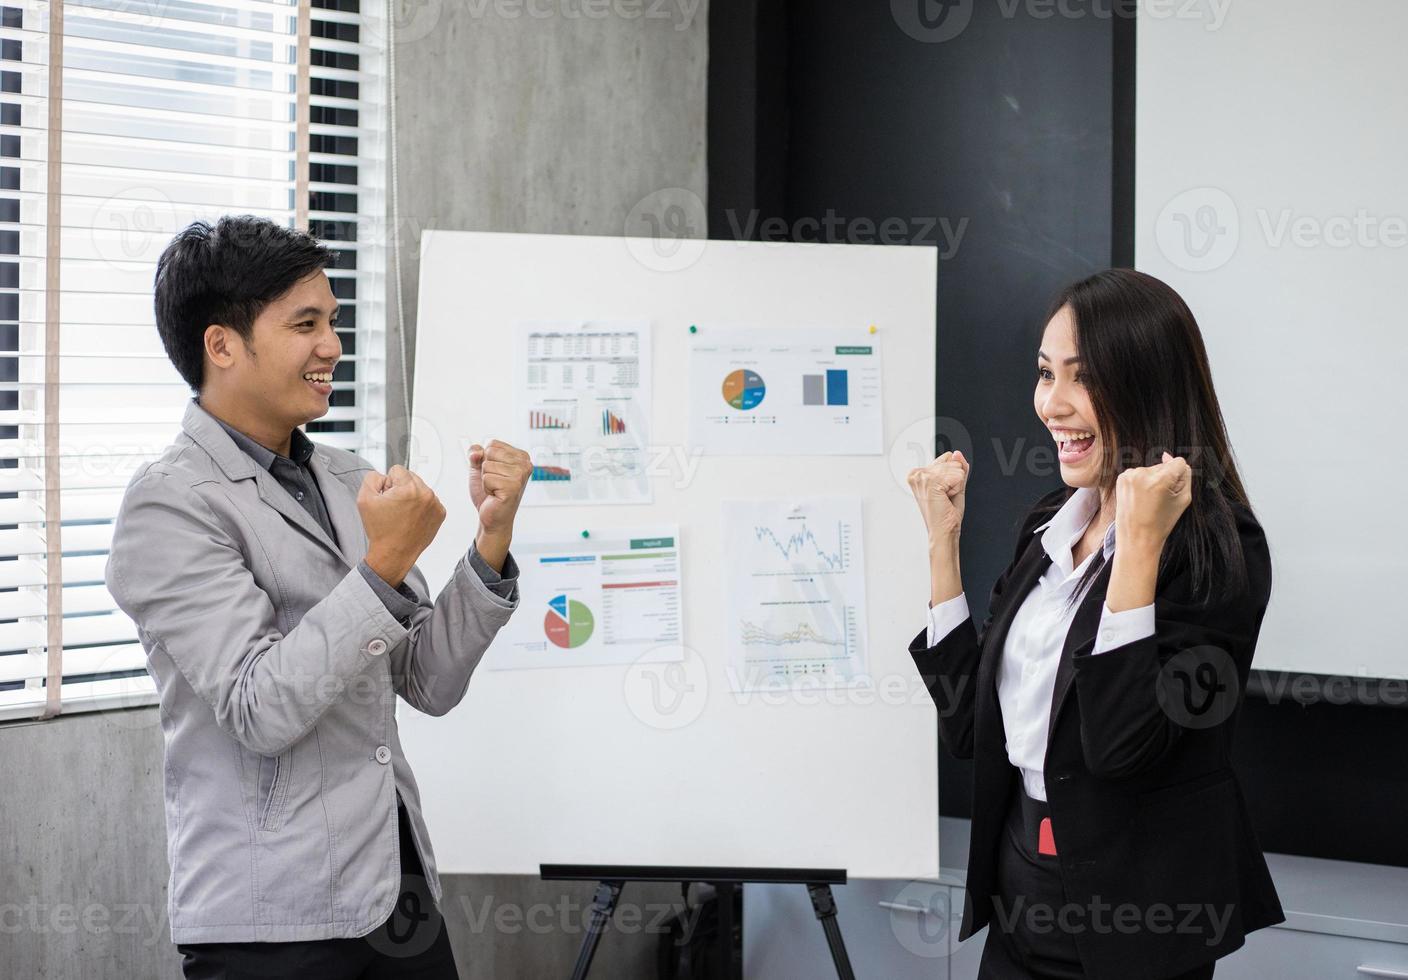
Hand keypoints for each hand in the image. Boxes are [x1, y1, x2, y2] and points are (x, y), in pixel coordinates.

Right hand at [357, 466, 445, 586]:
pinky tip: (411, 519)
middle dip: (401, 488)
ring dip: (412, 497)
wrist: (394, 554)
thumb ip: (372, 478)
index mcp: (409, 488)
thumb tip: (384, 475)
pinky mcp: (440, 513)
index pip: (397, 470)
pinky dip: (420, 507)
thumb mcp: (364, 499)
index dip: (388, 484)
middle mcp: (426, 494)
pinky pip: (428, 501)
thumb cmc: (381, 530)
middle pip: (410, 477)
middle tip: (394, 507)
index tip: (387, 498)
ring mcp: (435, 504)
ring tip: (402, 515)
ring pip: (420, 489)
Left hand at [468, 439, 532, 540]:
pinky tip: (495, 495)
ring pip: (487, 465)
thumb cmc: (489, 493)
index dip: (486, 459)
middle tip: (495, 483)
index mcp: (521, 456)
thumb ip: (475, 454)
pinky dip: (486, 488)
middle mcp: (525, 464)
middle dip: (486, 469)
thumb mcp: (479, 468)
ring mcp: (520, 476)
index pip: (493, 444)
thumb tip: (476, 453)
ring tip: (495, 489)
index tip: (495, 473)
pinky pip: (487, 478)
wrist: (492, 517)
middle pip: (490, 452)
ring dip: (486, 480)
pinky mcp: (513, 487)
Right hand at [908, 450, 968, 541]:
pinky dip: (957, 488)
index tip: (943, 491)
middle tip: (945, 497)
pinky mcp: (929, 482)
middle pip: (952, 460)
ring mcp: (921, 477)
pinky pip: (957, 475)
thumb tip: (957, 453)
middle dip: (955, 480)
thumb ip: (958, 467)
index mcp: (917, 473)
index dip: (952, 475)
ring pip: (956, 468)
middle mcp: (916, 473)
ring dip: (956, 485)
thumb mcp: (955, 485)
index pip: (947, 457)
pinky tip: (945, 499)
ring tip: (945, 499)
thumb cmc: (946, 514)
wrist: (943, 532)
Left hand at [1114, 452, 1192, 553]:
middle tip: (1159, 501)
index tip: (1171, 492)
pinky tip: (1140, 497)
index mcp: (1160, 480)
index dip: (1179, 477)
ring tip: (1148, 500)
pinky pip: (1139, 473)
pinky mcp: (1121, 477)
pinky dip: (1142, 482)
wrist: (1136, 538)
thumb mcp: (1183, 499)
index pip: (1178, 462)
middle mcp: (1142, 473)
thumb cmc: (1162, 522)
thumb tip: (1167, 455)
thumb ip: (1184, 475)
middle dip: (1165, 479)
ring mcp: (1130, 475)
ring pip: (1151, 469)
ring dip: (1153, 480)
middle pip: (1164, 465)